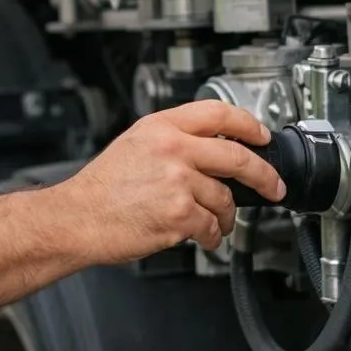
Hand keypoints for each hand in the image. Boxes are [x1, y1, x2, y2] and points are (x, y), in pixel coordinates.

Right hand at [57, 100, 283, 262]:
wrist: (77, 218)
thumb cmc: (101, 188)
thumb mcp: (135, 145)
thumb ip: (172, 140)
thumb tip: (212, 149)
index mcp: (161, 127)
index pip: (218, 114)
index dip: (248, 125)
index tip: (262, 136)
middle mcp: (172, 149)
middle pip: (237, 156)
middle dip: (264, 175)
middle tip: (273, 185)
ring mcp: (177, 181)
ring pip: (225, 199)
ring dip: (225, 216)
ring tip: (212, 223)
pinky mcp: (179, 213)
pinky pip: (211, 227)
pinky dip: (210, 236)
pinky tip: (200, 236)